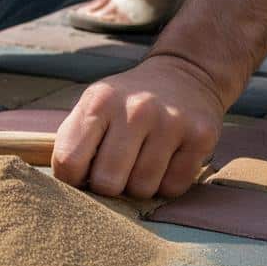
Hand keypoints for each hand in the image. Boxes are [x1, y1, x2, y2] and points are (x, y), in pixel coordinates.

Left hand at [52, 54, 223, 198]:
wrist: (184, 76)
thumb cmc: (126, 102)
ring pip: (141, 189)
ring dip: (137, 186)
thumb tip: (65, 188)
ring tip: (140, 163)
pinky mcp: (201, 137)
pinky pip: (173, 188)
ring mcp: (170, 123)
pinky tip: (164, 162)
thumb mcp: (93, 106)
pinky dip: (165, 185)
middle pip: (107, 182)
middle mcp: (135, 110)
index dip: (71, 180)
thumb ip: (73, 140)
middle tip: (114, 171)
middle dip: (107, 186)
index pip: (69, 161)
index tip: (81, 176)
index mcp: (99, 102)